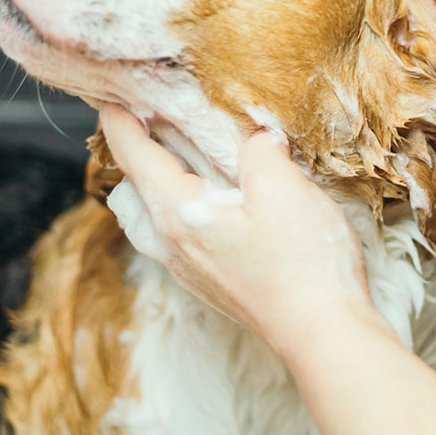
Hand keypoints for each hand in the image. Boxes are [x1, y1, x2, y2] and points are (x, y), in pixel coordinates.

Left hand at [100, 103, 372, 354]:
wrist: (322, 334)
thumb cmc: (302, 265)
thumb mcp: (283, 188)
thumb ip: (259, 151)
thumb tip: (257, 139)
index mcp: (178, 214)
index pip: (134, 157)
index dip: (119, 123)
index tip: (112, 100)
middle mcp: (172, 244)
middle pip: (128, 192)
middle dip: (131, 154)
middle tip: (151, 125)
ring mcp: (187, 267)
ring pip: (144, 219)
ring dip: (149, 186)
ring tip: (175, 162)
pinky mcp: (207, 281)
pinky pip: (168, 237)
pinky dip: (171, 208)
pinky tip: (208, 201)